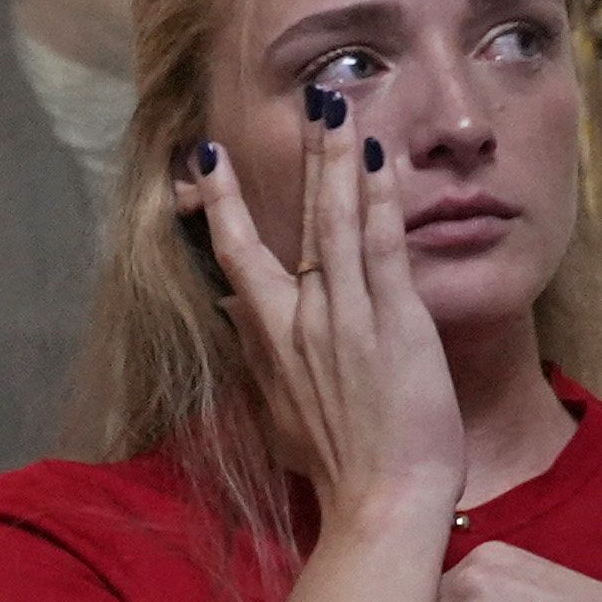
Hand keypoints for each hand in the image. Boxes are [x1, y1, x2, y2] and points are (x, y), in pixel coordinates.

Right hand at [177, 102, 458, 533]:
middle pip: (294, 220)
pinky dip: (379, 200)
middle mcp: (300, 318)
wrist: (380, 501)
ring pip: (337, 220)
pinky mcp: (393, 322)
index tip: (208, 158)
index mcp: (270, 339)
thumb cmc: (336, 466)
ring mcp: (346, 316)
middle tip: (309, 100)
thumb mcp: (278, 410)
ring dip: (337, 158)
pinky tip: (378, 160)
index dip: (225, 203)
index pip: (237, 255)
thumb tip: (232, 306)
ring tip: (339, 107)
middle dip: (301, 157)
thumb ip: (258, 352)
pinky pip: (383, 246)